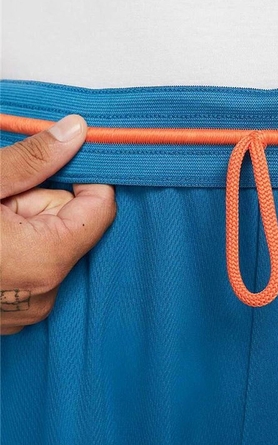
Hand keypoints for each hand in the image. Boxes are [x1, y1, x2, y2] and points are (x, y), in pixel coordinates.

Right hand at [1, 115, 115, 334]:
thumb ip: (32, 158)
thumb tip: (76, 131)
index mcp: (46, 260)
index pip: (101, 208)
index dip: (86, 177)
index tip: (61, 160)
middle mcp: (45, 292)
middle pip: (71, 223)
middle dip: (40, 200)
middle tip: (0, 198)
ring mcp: (28, 307)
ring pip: (50, 242)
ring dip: (25, 222)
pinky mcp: (12, 312)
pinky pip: (33, 265)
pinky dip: (16, 245)